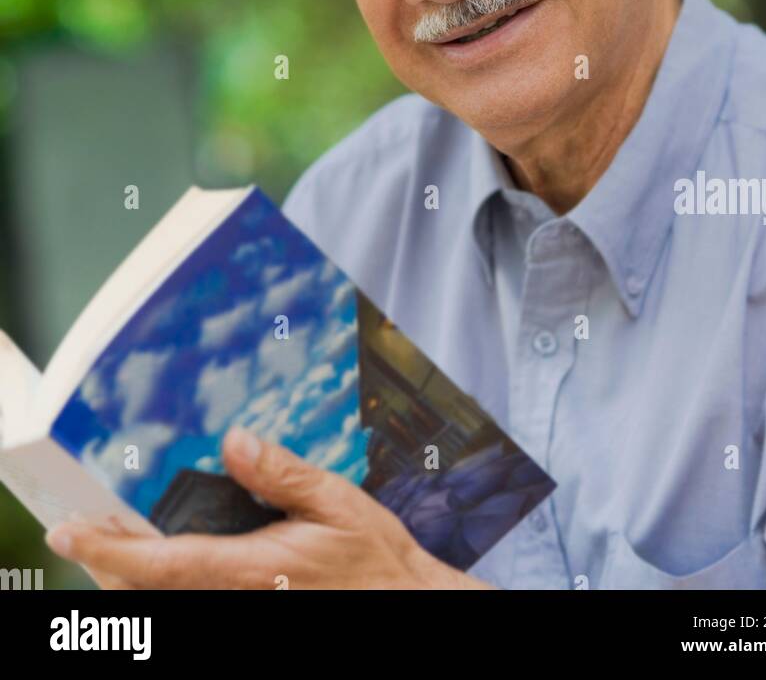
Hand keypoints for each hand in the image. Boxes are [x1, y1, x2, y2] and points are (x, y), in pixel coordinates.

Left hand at [45, 427, 495, 589]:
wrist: (404, 608)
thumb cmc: (373, 560)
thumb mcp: (338, 502)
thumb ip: (282, 474)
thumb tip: (234, 441)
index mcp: (251, 569)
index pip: (162, 562)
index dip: (108, 549)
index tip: (68, 533)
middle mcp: (235, 602)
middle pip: (149, 591)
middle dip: (109, 563)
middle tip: (85, 526)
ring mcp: (240, 615)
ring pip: (165, 603)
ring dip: (132, 576)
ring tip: (113, 540)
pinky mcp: (250, 617)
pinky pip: (191, 605)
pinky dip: (163, 585)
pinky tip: (161, 562)